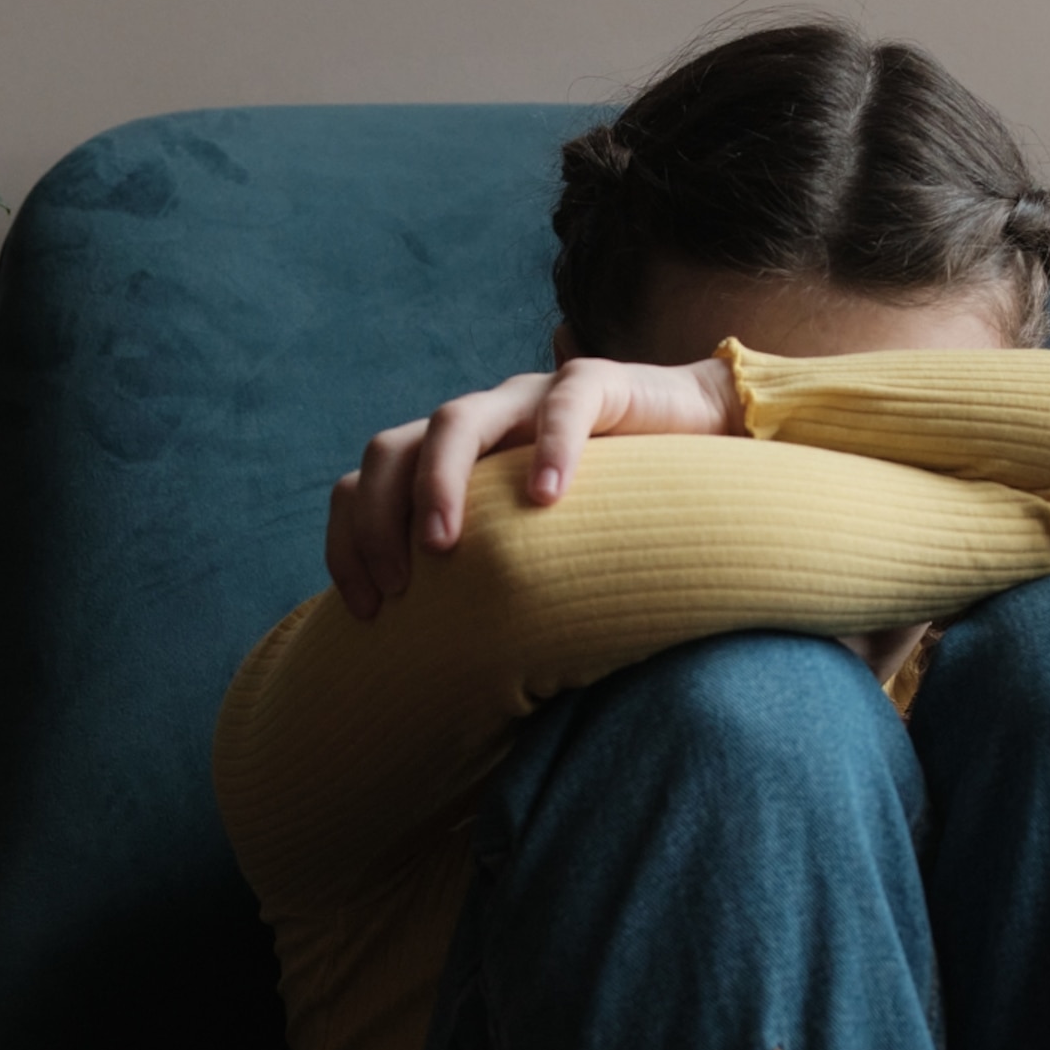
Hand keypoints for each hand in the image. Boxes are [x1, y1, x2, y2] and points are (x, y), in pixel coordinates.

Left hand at [326, 355, 740, 616]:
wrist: (700, 438)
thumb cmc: (613, 513)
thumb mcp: (534, 551)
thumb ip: (487, 579)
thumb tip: (438, 665)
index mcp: (449, 459)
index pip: (364, 486)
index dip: (349, 542)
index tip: (364, 610)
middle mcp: (478, 422)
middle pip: (390, 449)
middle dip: (378, 520)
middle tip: (399, 587)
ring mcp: (529, 397)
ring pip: (455, 420)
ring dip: (438, 485)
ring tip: (445, 545)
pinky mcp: (595, 383)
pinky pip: (563, 406)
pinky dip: (550, 447)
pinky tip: (548, 497)